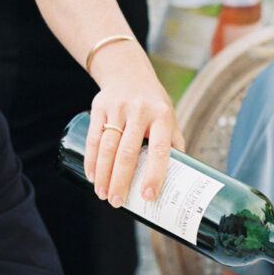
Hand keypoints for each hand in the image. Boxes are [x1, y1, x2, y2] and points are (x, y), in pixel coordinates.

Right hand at [84, 51, 184, 206]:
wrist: (128, 71)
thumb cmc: (154, 103)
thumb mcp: (169, 118)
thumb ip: (174, 143)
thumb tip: (182, 178)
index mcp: (162, 116)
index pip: (159, 150)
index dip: (154, 174)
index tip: (148, 196)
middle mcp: (140, 111)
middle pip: (127, 152)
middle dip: (120, 181)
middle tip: (117, 202)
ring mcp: (117, 108)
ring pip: (107, 147)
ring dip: (103, 175)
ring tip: (103, 195)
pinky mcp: (99, 107)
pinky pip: (93, 138)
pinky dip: (91, 160)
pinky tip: (92, 176)